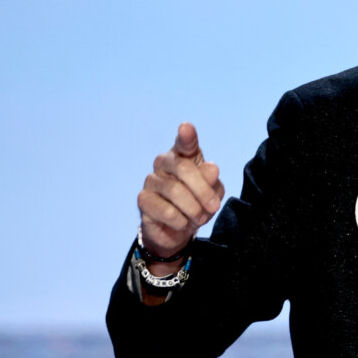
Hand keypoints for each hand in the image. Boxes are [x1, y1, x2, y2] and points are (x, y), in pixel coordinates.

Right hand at [137, 123, 223, 261]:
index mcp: (184, 156)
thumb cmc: (198, 202)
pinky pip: (167, 212)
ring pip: (176, 192)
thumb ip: (212, 181)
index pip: (185, 143)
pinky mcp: (143, 200)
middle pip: (184, 169)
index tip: (186, 128)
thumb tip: (212, 169)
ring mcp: (151, 180)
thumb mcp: (212, 192)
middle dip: (203, 191)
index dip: (186, 136)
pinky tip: (181, 223)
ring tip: (199, 218)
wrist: (179, 229)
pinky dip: (182, 221)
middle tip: (213, 206)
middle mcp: (164, 163)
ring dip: (194, 210)